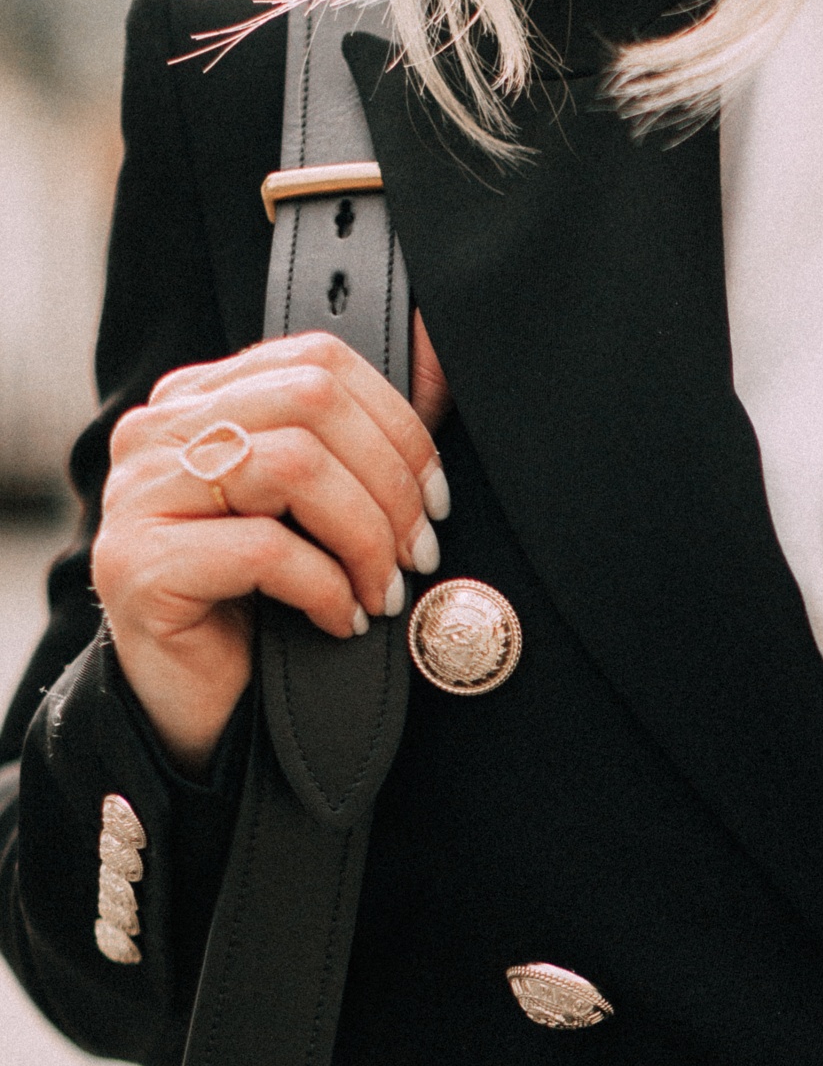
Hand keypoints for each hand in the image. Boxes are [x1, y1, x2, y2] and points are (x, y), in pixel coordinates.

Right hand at [93, 316, 452, 778]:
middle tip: (419, 552)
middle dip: (390, 484)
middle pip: (312, 402)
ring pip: (294, 467)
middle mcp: (157, 432)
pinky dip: (324, 588)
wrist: (196, 704)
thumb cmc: (263, 606)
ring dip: (364, 537)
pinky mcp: (137, 564)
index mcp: (199, 401)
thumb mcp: (314, 514)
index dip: (398, 425)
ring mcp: (138, 494)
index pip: (318, 361)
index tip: (434, 497)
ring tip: (382, 592)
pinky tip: (337, 619)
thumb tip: (442, 376)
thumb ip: (355, 448)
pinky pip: (265, 550)